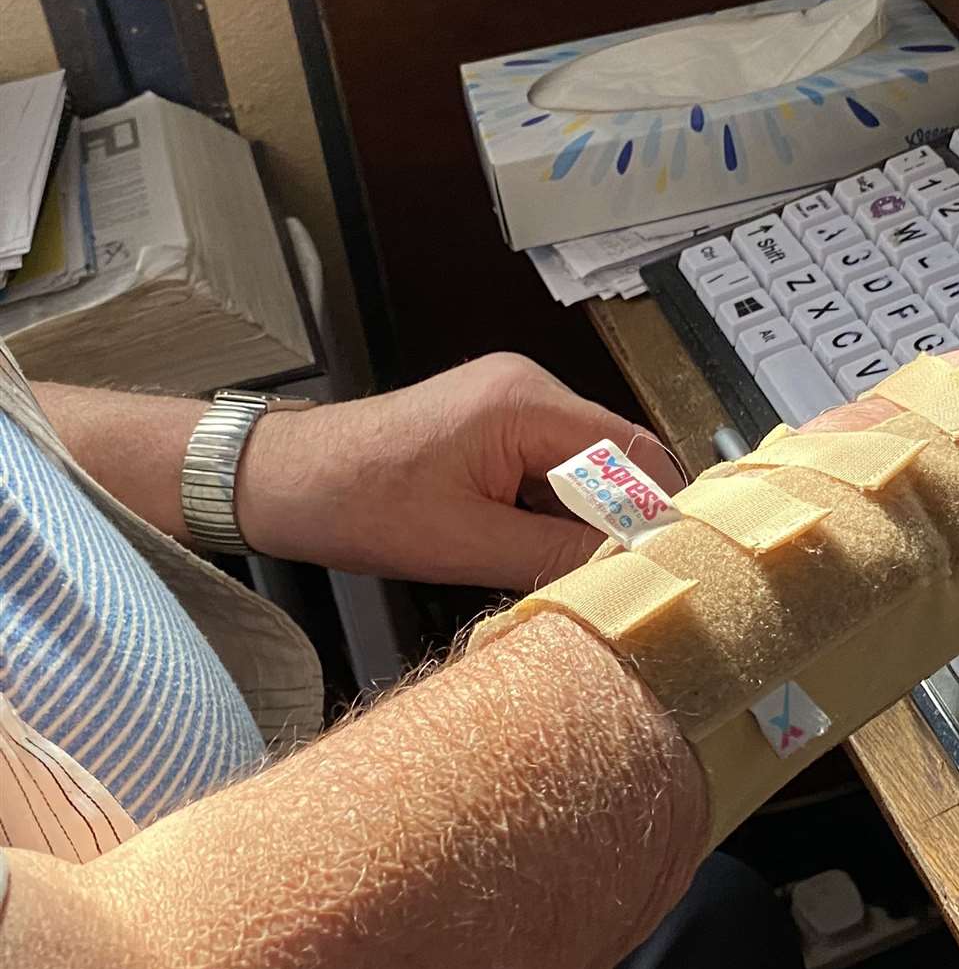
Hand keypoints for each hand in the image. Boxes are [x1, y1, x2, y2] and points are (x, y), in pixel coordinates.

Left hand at [238, 353, 681, 590]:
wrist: (280, 479)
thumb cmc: (358, 502)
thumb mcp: (468, 544)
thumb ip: (559, 553)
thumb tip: (633, 568)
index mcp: (525, 403)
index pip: (631, 451)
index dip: (657, 509)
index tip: (668, 563)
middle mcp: (528, 388)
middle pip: (614, 459)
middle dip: (620, 519)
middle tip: (619, 579)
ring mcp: (511, 401)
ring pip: (584, 469)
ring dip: (584, 519)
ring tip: (572, 570)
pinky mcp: (494, 423)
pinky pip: (551, 468)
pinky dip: (554, 511)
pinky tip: (537, 550)